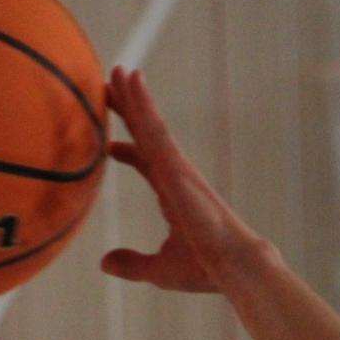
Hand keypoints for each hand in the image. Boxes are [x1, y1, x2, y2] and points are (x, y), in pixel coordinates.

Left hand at [100, 67, 270, 291]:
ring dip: (134, 95)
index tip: (109, 145)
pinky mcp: (177, 165)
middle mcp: (175, 175)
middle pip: (146, 135)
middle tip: (108, 85)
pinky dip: (143, 103)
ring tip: (118, 69)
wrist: (234, 267)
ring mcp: (177, 167)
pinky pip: (155, 128)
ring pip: (150, 123)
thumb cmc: (206, 270)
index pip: (147, 164)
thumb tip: (105, 263)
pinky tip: (132, 81)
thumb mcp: (160, 270)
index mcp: (174, 195)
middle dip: (128, 111)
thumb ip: (133, 264)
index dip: (128, 152)